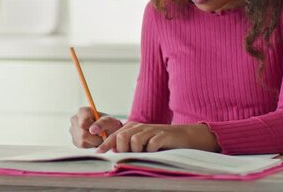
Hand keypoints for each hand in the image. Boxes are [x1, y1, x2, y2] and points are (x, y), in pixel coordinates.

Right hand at [69, 107, 122, 148]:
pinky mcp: (75, 140)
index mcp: (83, 111)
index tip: (98, 129)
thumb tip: (92, 130)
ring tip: (99, 137)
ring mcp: (73, 130)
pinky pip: (82, 146)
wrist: (109, 130)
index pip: (83, 122)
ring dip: (94, 142)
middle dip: (95, 137)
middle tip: (102, 135)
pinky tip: (94, 140)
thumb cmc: (109, 124)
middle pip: (82, 134)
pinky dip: (91, 145)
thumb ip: (102, 123)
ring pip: (82, 141)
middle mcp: (75, 119)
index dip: (92, 128)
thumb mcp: (110, 121)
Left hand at [96, 122, 219, 152]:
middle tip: (132, 155)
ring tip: (146, 153)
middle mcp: (140, 127)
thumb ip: (128, 145)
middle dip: (123, 149)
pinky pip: (151, 144)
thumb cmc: (161, 142)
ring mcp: (152, 129)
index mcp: (133, 128)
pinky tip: (156, 151)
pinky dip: (151, 150)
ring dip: (138, 151)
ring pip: (134, 140)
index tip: (98, 154)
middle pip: (122, 137)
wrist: (184, 137)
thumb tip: (112, 150)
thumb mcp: (143, 143)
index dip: (106, 144)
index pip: (115, 135)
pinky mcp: (163, 134)